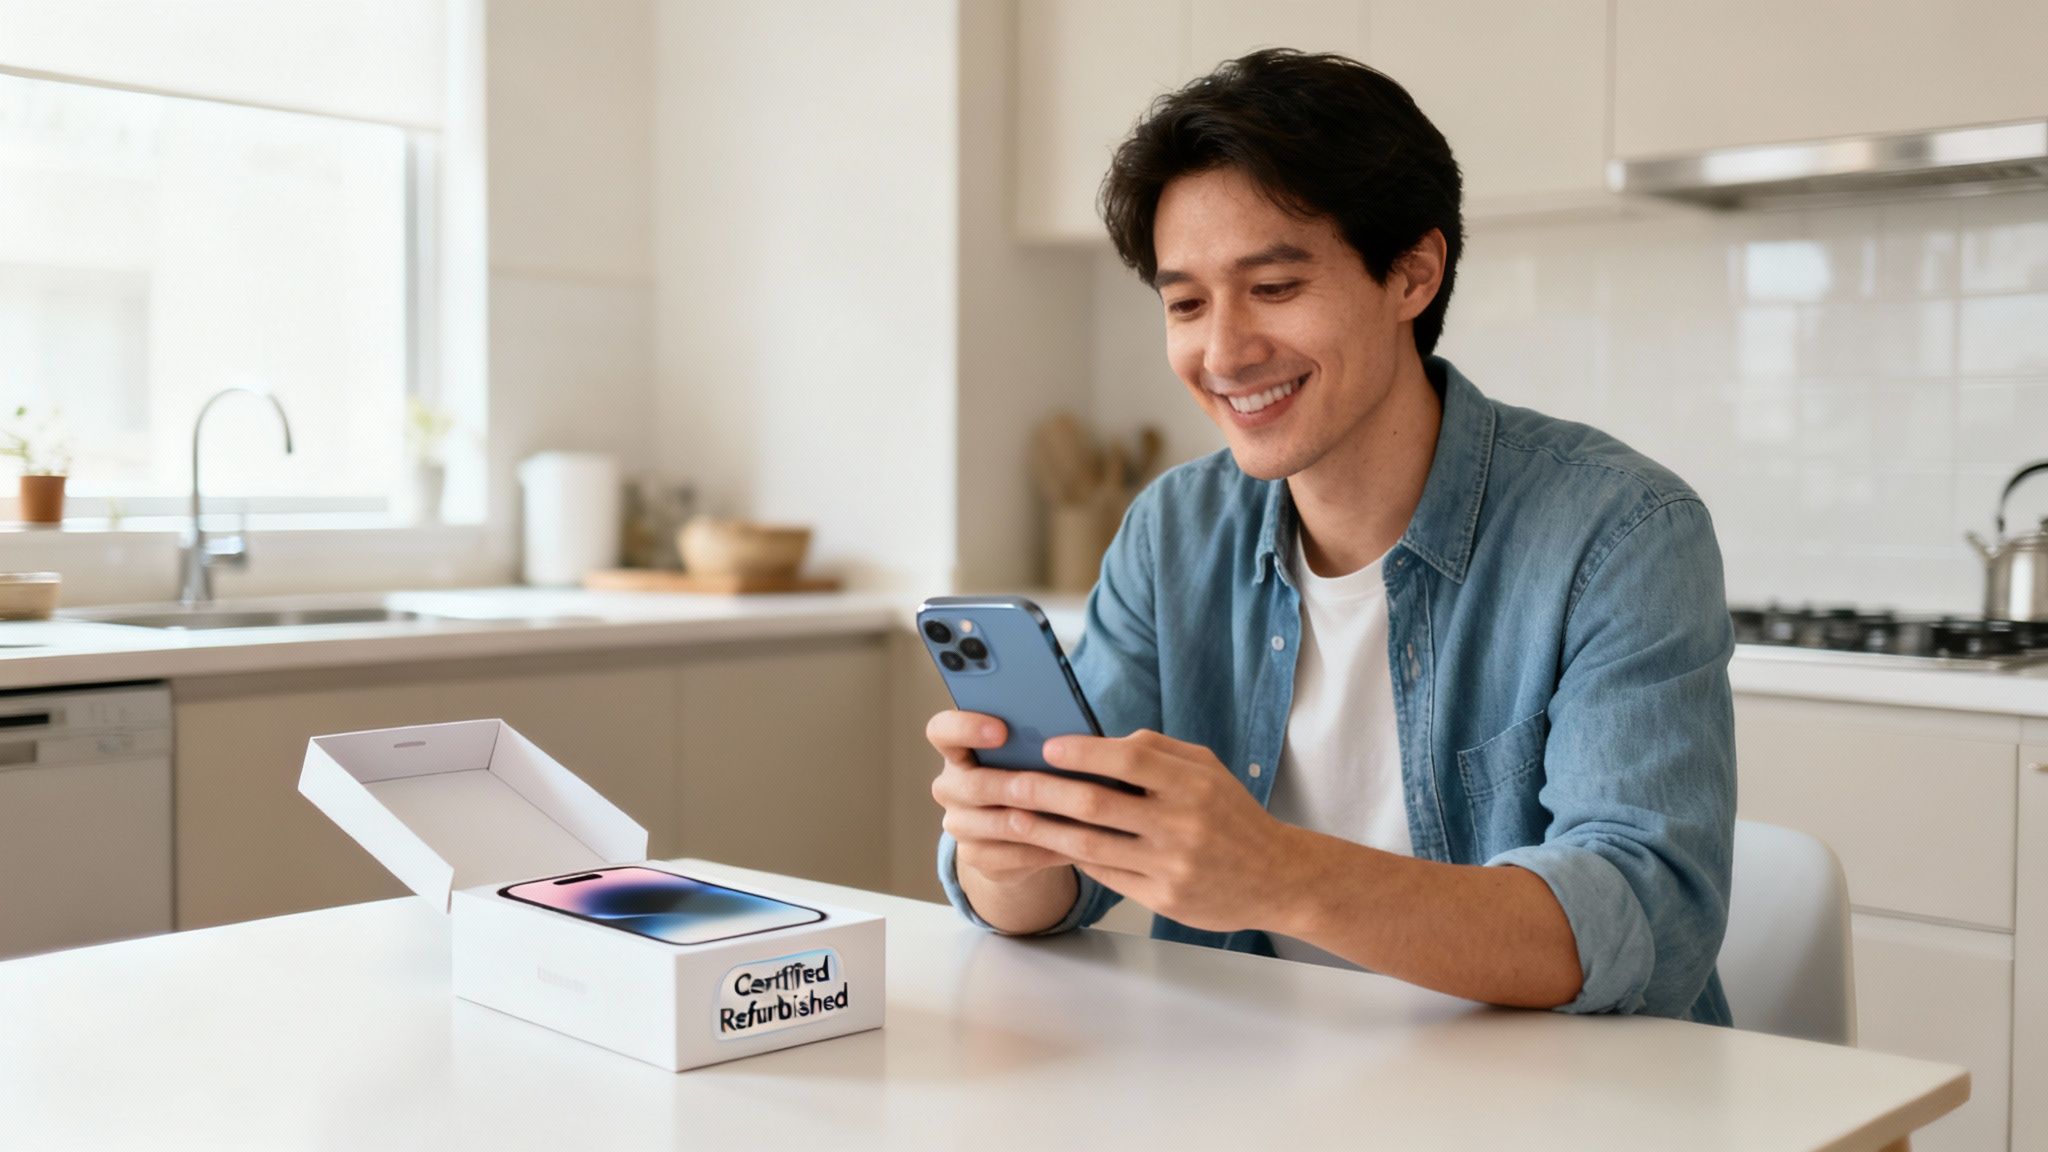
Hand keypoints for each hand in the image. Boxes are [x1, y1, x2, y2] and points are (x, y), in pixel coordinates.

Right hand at [926, 710, 1075, 884]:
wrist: (1014, 831)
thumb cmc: (1026, 772)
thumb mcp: (1027, 753)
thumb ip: (1037, 740)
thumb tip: (1074, 734)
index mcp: (956, 750)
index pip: (941, 731)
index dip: (966, 728)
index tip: (1001, 730)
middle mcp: (949, 788)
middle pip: (975, 785)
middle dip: (1021, 784)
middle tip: (1060, 781)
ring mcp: (958, 826)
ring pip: (1002, 824)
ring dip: (1048, 819)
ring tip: (1086, 813)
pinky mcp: (975, 858)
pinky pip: (1015, 855)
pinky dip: (1052, 847)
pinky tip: (1082, 841)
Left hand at [997, 730, 1303, 932]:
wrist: (1277, 877)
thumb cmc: (1233, 815)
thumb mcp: (1208, 770)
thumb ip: (1159, 750)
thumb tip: (1100, 741)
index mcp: (1194, 784)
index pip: (1128, 758)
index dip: (1083, 751)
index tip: (1047, 747)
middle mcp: (1183, 824)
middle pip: (1097, 804)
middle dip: (1044, 791)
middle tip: (1008, 781)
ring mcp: (1172, 865)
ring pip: (1091, 845)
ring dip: (1045, 829)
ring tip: (1012, 816)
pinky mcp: (1164, 898)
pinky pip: (1106, 875)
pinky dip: (1074, 857)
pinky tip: (1049, 844)